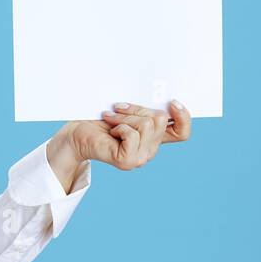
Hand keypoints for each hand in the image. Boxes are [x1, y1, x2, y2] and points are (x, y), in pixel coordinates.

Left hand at [65, 100, 191, 170]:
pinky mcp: (127, 160)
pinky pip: (132, 134)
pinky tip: (110, 131)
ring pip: (146, 124)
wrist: (77, 133)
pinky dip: (119, 127)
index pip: (182, 133)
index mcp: (154, 138)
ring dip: (125, 117)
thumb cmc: (100, 120)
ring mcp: (140, 158)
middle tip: (118, 108)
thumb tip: (164, 101)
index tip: (172, 101)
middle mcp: (150, 150)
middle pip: (160, 119)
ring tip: (110, 119)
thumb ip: (146, 111)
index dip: (183, 117)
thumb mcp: (129, 112)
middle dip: (138, 109)